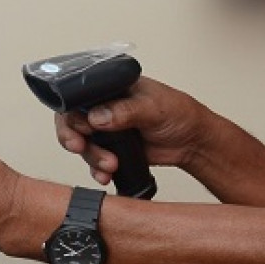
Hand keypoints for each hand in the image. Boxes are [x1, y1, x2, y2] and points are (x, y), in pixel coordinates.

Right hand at [53, 77, 208, 186]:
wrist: (192, 142)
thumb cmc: (180, 114)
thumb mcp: (154, 107)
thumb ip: (125, 110)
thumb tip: (97, 116)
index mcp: (112, 89)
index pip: (80, 96)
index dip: (71, 113)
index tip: (80, 129)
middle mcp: (105, 107)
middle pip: (73, 121)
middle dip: (73, 137)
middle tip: (80, 147)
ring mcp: (107, 130)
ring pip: (83, 144)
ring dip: (91, 157)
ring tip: (109, 165)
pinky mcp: (113, 150)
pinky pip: (94, 161)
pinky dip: (96, 170)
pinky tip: (105, 175)